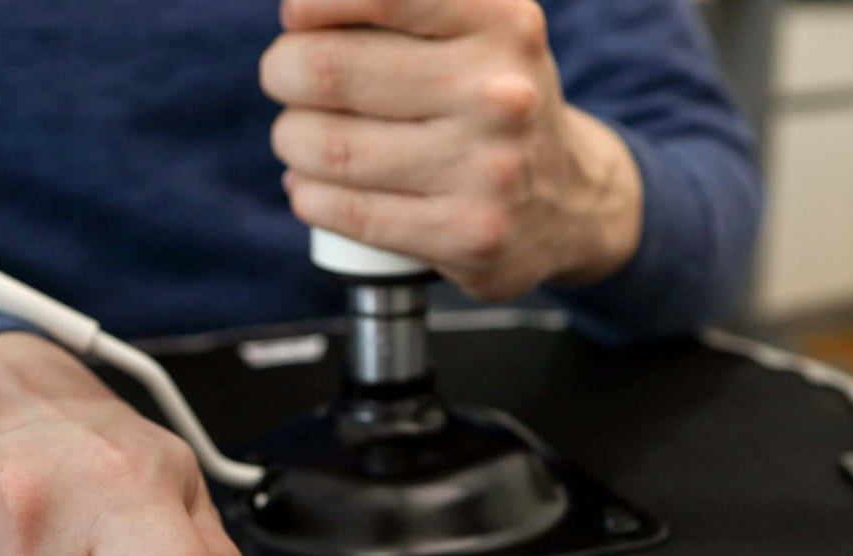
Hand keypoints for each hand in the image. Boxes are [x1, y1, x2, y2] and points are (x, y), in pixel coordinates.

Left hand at [261, 0, 643, 301]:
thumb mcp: (477, 33)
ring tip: (303, 142)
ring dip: (292, 142)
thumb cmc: (490, 105)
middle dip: (283, 73)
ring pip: (327, 147)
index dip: (315, 5)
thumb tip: (299, 15)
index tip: (296, 18)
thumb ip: (403, 9)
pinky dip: (308, 196)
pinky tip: (312, 188)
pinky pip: (345, 210)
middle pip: (327, 70)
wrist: (569, 204)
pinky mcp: (468, 235)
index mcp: (501, 23)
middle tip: (287, 82)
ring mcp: (488, 170)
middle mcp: (499, 93)